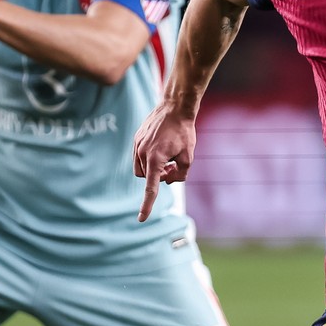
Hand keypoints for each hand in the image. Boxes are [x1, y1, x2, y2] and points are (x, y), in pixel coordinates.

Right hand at [133, 102, 196, 220]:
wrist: (175, 107)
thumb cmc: (184, 131)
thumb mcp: (188, 156)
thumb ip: (180, 174)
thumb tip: (168, 180)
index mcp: (155, 160)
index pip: (151, 188)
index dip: (147, 205)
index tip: (142, 219)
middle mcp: (142, 153)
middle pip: (147, 177)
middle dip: (159, 177)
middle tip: (173, 167)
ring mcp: (137, 145)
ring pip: (141, 168)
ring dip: (153, 168)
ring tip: (168, 156)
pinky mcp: (136, 138)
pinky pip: (139, 156)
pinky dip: (149, 158)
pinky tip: (161, 146)